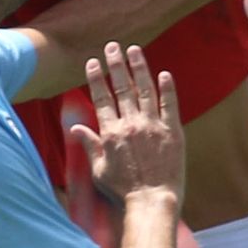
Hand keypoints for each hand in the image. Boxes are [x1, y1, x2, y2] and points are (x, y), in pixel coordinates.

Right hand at [70, 43, 184, 207]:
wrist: (151, 201)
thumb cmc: (123, 191)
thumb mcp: (99, 170)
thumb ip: (90, 145)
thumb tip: (75, 128)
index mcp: (110, 132)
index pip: (101, 98)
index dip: (96, 78)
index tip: (92, 62)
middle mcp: (130, 124)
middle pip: (121, 87)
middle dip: (115, 64)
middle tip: (112, 46)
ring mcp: (153, 126)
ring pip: (145, 89)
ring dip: (139, 67)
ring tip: (134, 50)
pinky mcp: (172, 132)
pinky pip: (170, 104)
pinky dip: (167, 88)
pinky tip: (164, 74)